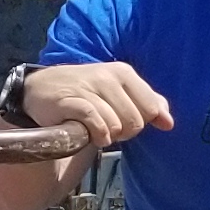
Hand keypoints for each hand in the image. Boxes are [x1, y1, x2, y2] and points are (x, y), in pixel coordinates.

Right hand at [19, 60, 174, 150]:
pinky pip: (96, 124)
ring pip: (116, 125)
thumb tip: (169, 123)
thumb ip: (147, 103)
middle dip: (124, 132)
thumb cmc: (84, 92)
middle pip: (135, 121)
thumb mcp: (118, 92)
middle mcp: (108, 77)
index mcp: (124, 73)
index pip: (151, 108)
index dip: (142, 123)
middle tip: (107, 127)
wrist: (40, 88)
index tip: (125, 121)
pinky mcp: (71, 101)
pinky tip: (89, 135)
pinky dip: (96, 135)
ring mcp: (89, 88)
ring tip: (94, 129)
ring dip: (107, 136)